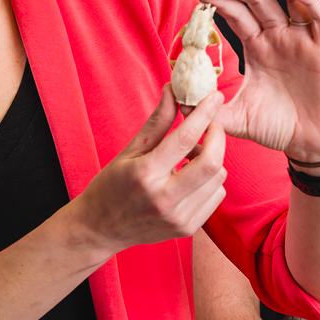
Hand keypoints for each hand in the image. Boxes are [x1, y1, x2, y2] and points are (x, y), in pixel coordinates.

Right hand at [68, 89, 227, 253]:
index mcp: (145, 174)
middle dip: (217, 136)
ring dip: (212, 159)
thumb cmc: (111, 186)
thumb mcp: (130, 150)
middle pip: (212, 162)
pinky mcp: (186, 229)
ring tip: (190, 156)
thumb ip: (158, 121)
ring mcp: (178, 218)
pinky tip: (190, 177)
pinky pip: (216, 195)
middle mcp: (164, 199)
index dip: (204, 114)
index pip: (185, 138)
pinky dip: (210, 180)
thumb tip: (173, 90)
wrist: (101, 229)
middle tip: (210, 125)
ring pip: (218, 178)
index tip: (214, 96)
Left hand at [197, 0, 319, 163]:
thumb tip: (179, 104)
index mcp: (258, 48)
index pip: (237, 15)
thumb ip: (209, 111)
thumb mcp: (235, 119)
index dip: (220, 2)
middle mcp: (278, 38)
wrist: (310, 146)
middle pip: (256, 1)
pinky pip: (318, 14)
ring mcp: (301, 40)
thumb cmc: (277, 129)